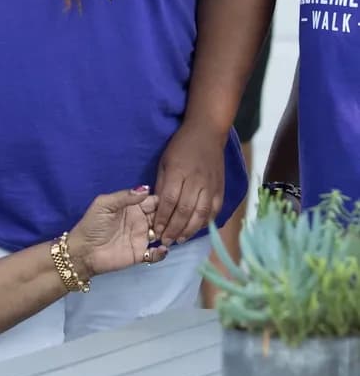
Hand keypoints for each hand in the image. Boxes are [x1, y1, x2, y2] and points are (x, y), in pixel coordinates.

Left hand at [68, 187, 167, 276]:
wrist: (84, 251)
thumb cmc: (92, 224)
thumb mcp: (105, 204)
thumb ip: (124, 196)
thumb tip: (146, 189)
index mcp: (132, 206)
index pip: (153, 201)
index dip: (163, 201)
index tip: (172, 201)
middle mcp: (140, 220)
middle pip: (161, 216)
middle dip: (170, 217)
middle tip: (173, 219)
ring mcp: (141, 237)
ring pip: (163, 233)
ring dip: (169, 233)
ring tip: (169, 234)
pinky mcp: (140, 253)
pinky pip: (156, 254)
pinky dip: (162, 252)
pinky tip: (161, 248)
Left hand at [153, 124, 224, 246]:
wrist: (207, 133)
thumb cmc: (180, 146)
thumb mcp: (164, 162)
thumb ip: (162, 184)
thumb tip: (157, 207)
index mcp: (178, 172)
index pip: (169, 201)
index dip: (162, 218)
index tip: (155, 230)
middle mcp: (196, 181)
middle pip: (185, 211)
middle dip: (174, 229)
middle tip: (165, 241)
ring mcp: (210, 186)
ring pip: (200, 214)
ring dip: (189, 230)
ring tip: (179, 240)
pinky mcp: (220, 189)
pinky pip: (214, 211)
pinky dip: (205, 223)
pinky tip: (196, 230)